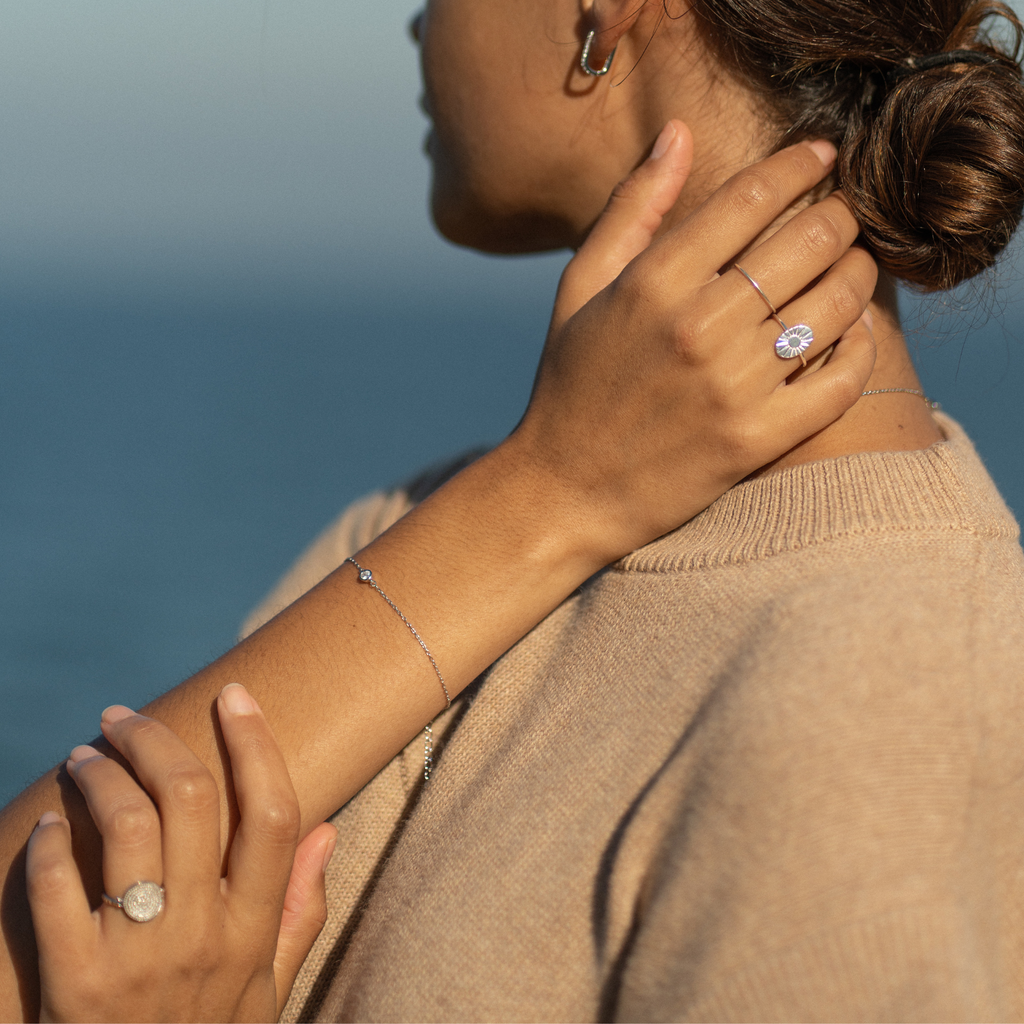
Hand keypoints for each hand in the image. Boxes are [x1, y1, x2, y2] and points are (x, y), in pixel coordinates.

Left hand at [24, 684, 336, 1022]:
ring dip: (100, 775)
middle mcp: (203, 935)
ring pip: (125, 827)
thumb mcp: (269, 990)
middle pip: (189, 799)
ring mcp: (138, 959)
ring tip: (86, 756)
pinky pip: (57, 889)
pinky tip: (50, 824)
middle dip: (155, 739)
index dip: (257, 744)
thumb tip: (327, 831)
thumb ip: (300, 910)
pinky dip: (50, 843)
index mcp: (254, 929)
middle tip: (125, 718)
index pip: (273, 813)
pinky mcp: (74, 985)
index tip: (235, 695)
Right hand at [511, 120, 876, 561]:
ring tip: (853, 269)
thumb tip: (679, 133)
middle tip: (844, 216)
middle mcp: (696, 328)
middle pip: (807, 242)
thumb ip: (631, 209)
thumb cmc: (572, 384)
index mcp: (652, 284)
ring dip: (858, 276)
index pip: (749, 198)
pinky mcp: (755, 440)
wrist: (565, 491)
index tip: (823, 153)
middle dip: (840, 216)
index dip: (799, 164)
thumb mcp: (581, 288)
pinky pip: (840, 382)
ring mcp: (731, 388)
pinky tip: (852, 333)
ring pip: (834, 306)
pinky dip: (859, 350)